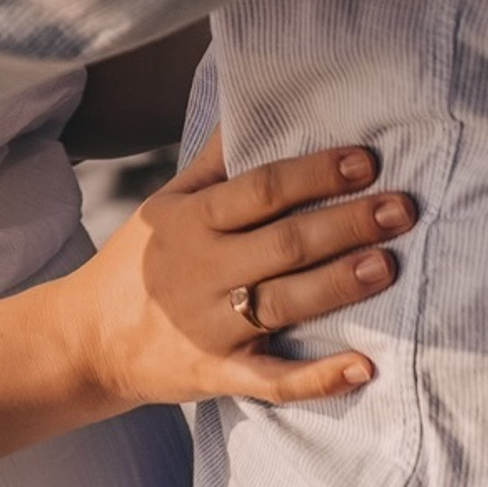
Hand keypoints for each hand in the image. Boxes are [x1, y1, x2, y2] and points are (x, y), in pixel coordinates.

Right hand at [68, 133, 416, 408]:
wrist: (85, 339)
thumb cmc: (137, 261)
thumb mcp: (163, 202)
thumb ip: (212, 161)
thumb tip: (250, 106)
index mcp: (191, 220)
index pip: (260, 190)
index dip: (314, 174)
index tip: (365, 161)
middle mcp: (201, 269)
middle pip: (284, 244)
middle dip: (346, 224)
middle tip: (401, 209)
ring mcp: (209, 326)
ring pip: (285, 303)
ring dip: (340, 284)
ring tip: (388, 265)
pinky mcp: (217, 374)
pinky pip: (272, 380)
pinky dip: (317, 378)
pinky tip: (362, 368)